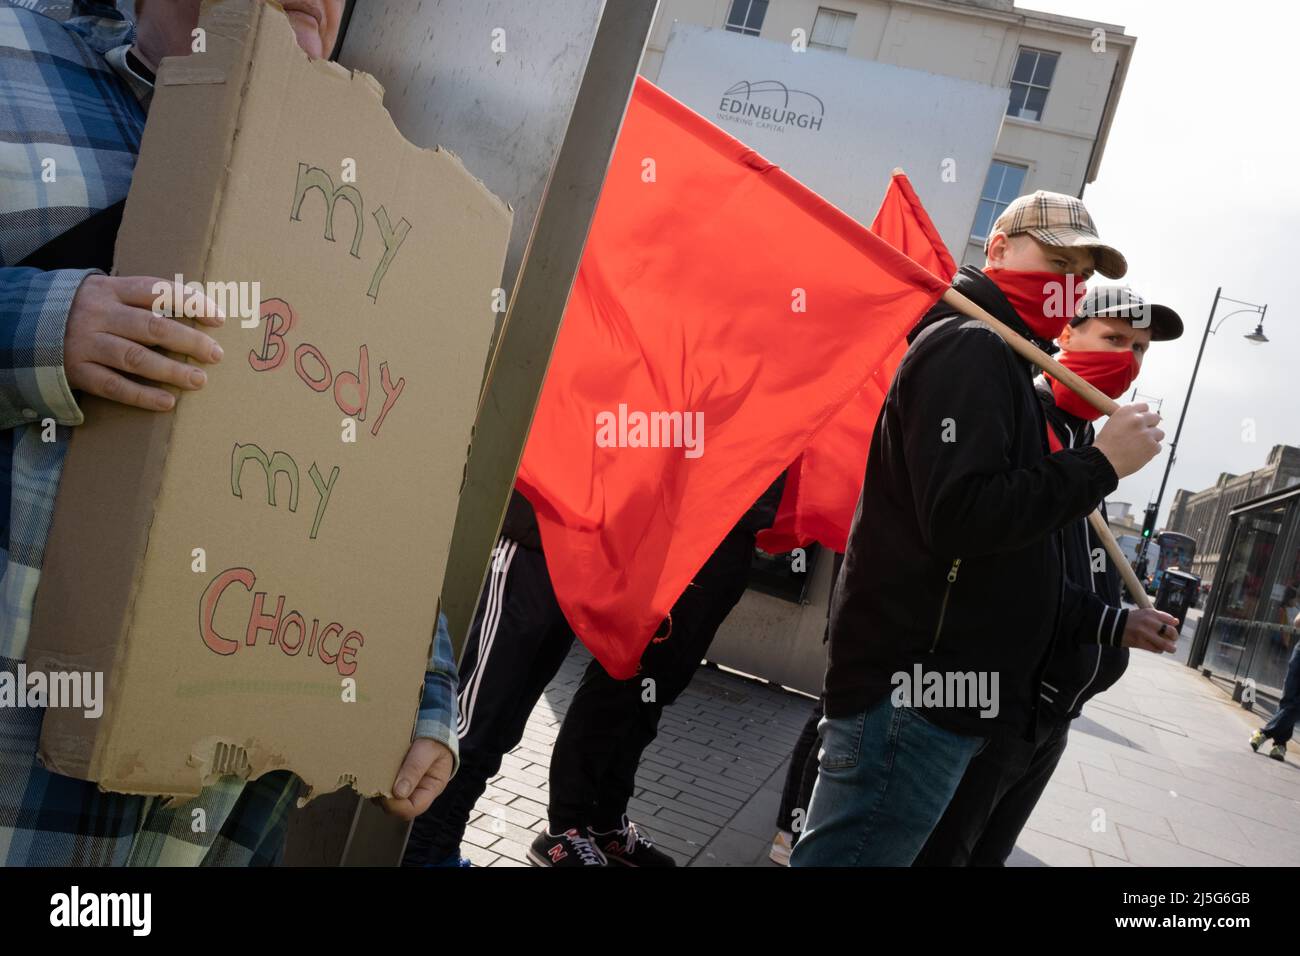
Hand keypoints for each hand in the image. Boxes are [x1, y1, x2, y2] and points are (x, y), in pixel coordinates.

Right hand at [64, 275, 224, 410]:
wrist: (30, 323)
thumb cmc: (92, 310)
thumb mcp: (112, 294)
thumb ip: (147, 300)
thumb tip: (203, 312)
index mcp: (112, 289)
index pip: (158, 291)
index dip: (191, 304)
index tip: (219, 319)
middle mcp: (99, 314)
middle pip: (152, 327)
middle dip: (189, 341)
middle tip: (216, 355)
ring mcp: (86, 343)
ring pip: (135, 358)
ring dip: (171, 371)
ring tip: (199, 380)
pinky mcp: (77, 370)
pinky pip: (113, 385)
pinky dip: (142, 395)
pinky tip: (168, 402)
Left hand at [379, 738, 454, 819]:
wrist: (432, 728)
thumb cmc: (434, 741)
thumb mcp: (428, 751)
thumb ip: (415, 769)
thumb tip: (399, 793)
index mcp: (430, 789)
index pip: (414, 808)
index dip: (398, 806)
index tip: (385, 795)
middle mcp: (416, 792)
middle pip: (397, 807)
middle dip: (385, 799)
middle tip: (375, 783)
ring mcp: (403, 787)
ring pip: (386, 800)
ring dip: (377, 791)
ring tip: (374, 776)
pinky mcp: (392, 780)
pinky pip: (382, 788)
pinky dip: (375, 782)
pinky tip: (373, 771)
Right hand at [1093, 403, 1163, 478]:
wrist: (1103, 462)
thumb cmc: (1104, 447)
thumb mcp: (1111, 425)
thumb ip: (1126, 420)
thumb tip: (1139, 420)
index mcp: (1126, 411)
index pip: (1144, 406)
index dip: (1143, 414)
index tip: (1141, 421)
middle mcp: (1138, 419)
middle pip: (1155, 417)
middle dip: (1150, 426)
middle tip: (1143, 435)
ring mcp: (1146, 433)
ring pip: (1159, 433)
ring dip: (1152, 439)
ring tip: (1140, 447)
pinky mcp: (1153, 446)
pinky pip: (1157, 447)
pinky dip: (1151, 452)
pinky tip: (1139, 455)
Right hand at [1122, 607, 1179, 653]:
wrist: (1112, 625)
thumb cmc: (1131, 620)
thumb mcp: (1144, 613)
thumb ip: (1160, 617)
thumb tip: (1176, 622)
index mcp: (1151, 613)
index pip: (1170, 620)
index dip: (1174, 626)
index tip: (1171, 629)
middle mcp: (1149, 622)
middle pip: (1171, 631)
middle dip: (1174, 637)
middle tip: (1173, 639)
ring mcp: (1144, 633)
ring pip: (1165, 644)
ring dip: (1170, 647)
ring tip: (1170, 648)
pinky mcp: (1140, 642)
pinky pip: (1156, 649)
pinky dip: (1159, 650)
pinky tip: (1157, 648)